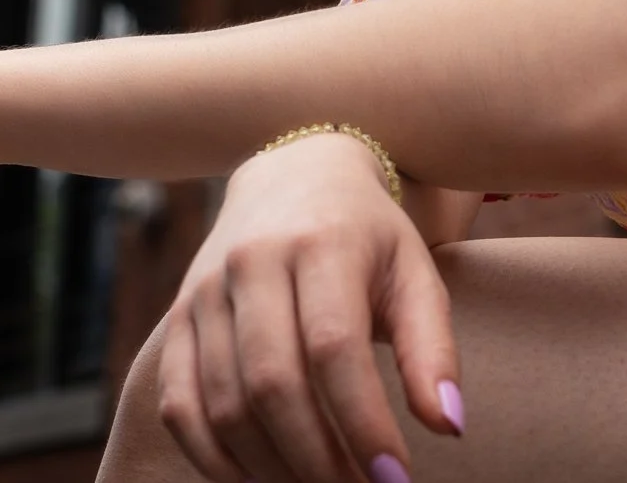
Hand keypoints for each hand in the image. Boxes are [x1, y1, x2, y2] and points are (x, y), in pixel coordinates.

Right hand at [158, 133, 461, 482]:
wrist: (294, 174)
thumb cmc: (368, 237)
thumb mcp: (414, 273)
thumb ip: (433, 349)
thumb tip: (449, 427)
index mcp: (322, 242)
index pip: (335, 348)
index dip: (364, 424)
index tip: (396, 480)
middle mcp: (252, 262)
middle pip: (273, 382)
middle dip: (317, 458)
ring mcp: (205, 290)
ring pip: (224, 403)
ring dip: (272, 467)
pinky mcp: (177, 318)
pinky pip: (178, 405)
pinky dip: (214, 459)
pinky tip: (259, 480)